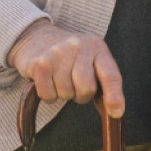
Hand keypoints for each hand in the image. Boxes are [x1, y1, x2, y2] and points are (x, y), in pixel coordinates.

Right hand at [6, 18, 124, 116]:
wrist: (35, 36)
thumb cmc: (68, 55)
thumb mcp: (90, 59)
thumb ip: (102, 82)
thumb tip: (113, 111)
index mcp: (97, 46)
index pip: (110, 75)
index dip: (115, 96)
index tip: (116, 113)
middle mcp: (78, 47)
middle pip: (86, 88)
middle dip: (81, 95)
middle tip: (74, 85)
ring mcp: (57, 53)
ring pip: (66, 93)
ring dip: (62, 94)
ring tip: (58, 79)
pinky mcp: (39, 64)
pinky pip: (48, 95)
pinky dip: (48, 95)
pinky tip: (46, 81)